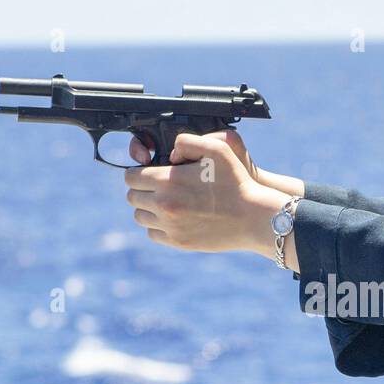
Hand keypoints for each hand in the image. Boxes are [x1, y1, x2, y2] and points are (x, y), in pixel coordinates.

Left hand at [124, 131, 289, 253]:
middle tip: (156, 187)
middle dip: (141, 190)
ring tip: (163, 202)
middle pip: (132, 197)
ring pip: (140, 217)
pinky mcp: (178, 242)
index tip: (147, 172)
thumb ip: (187, 141)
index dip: (138, 171)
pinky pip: (153, 234)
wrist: (252, 216)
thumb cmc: (236, 181)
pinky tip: (172, 218)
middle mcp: (164, 204)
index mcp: (167, 180)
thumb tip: (169, 153)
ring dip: (147, 208)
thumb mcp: (217, 148)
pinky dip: (158, 226)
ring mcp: (170, 226)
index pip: (131, 176)